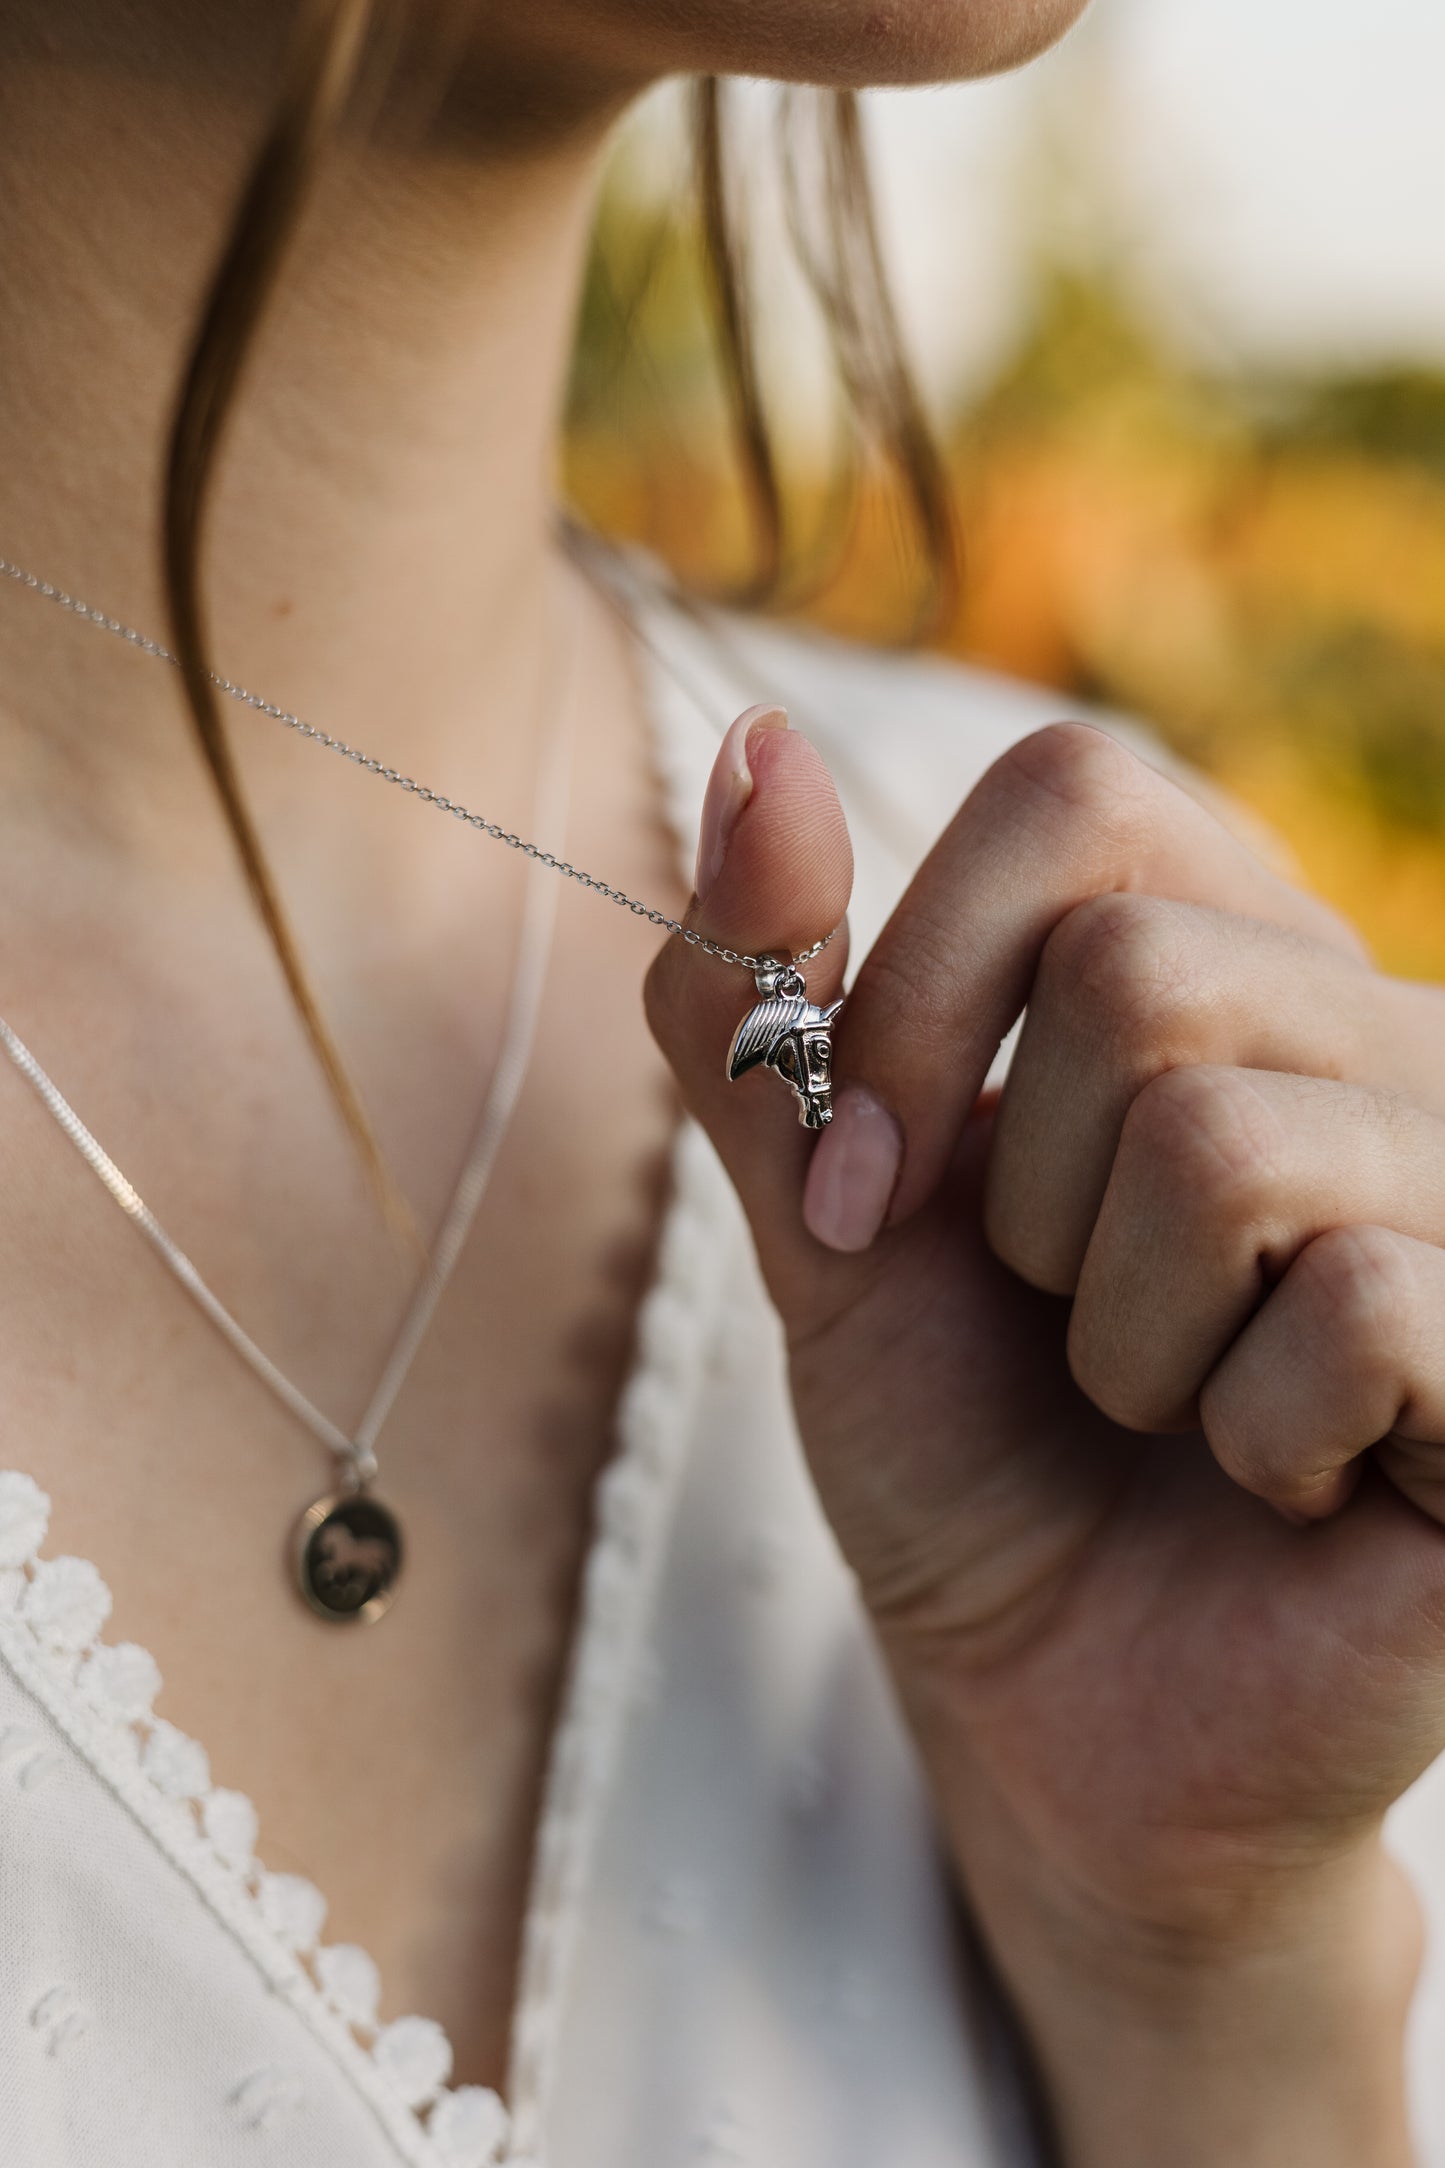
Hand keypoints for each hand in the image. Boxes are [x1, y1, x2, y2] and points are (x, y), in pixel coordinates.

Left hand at [646, 710, 1444, 2166]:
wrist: (1068, 1718)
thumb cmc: (967, 1450)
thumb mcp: (832, 1222)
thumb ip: (772, 1005)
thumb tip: (750, 746)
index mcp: (1208, 950)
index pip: (1072, 793)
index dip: (921, 988)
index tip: (869, 1176)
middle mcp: (1367, 1024)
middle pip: (1138, 974)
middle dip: (1019, 1203)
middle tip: (1059, 1322)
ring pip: (1228, 1143)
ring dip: (1122, 1332)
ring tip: (1171, 1402)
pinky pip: (1356, 1303)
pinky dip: (1248, 1431)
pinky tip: (1288, 1477)